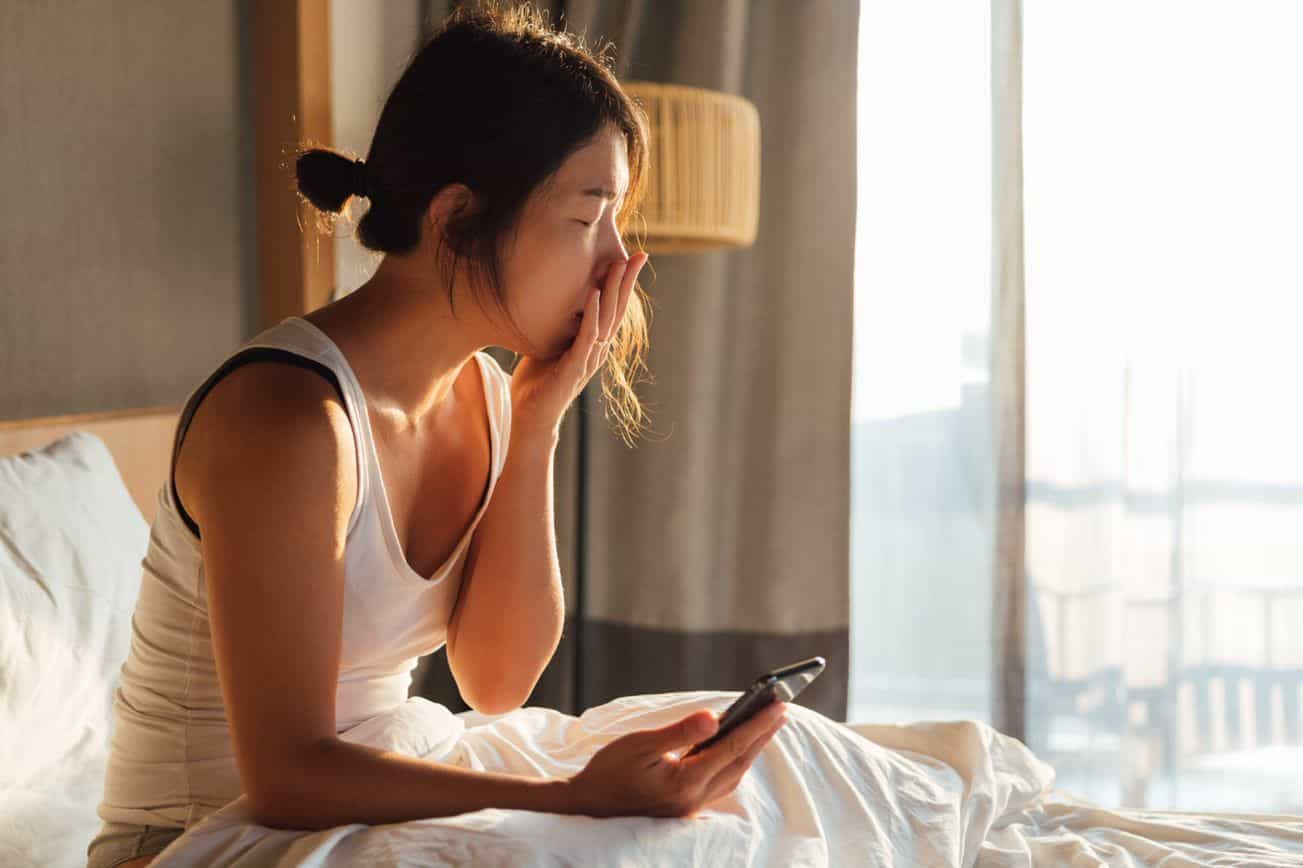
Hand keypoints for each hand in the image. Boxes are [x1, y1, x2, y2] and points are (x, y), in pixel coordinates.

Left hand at [510, 251, 649, 437]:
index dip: (623, 285)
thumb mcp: (549, 346)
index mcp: (592, 344)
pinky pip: (587, 337)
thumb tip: (547, 300)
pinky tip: (595, 295)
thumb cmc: (537, 383)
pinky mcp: (575, 367)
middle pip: (617, 310)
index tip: (631, 259)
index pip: (612, 309)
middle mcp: (597, 350)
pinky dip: (592, 315)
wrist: (531, 418)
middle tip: (641, 256)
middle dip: (628, 281)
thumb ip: (557, 327)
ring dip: (614, 291)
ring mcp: (588, 359)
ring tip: (620, 265)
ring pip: (607, 319)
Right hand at [560, 699, 788, 818]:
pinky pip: (721, 781)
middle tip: (782, 709)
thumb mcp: (640, 744)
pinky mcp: (685, 805)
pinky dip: (735, 761)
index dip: (758, 725)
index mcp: (685, 782)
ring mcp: (691, 806)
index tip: (779, 706)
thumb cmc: (609, 772)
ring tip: (766, 724)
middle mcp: (694, 798)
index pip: (732, 747)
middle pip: (739, 762)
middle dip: (763, 736)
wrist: (587, 806)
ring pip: (733, 774)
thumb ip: (680, 732)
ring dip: (752, 749)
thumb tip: (715, 717)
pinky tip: (737, 746)